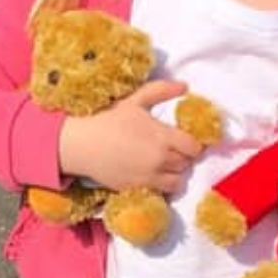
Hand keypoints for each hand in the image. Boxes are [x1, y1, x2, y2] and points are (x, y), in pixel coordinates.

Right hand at [58, 80, 202, 193]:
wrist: (84, 146)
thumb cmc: (109, 121)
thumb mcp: (135, 101)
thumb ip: (161, 90)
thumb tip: (185, 85)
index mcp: (162, 137)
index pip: (194, 147)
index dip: (192, 144)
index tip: (184, 140)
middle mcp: (160, 159)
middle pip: (187, 163)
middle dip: (183, 157)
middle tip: (173, 150)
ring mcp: (149, 177)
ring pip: (177, 181)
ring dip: (175, 173)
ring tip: (165, 164)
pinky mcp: (139, 189)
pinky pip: (161, 192)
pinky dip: (161, 185)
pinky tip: (153, 174)